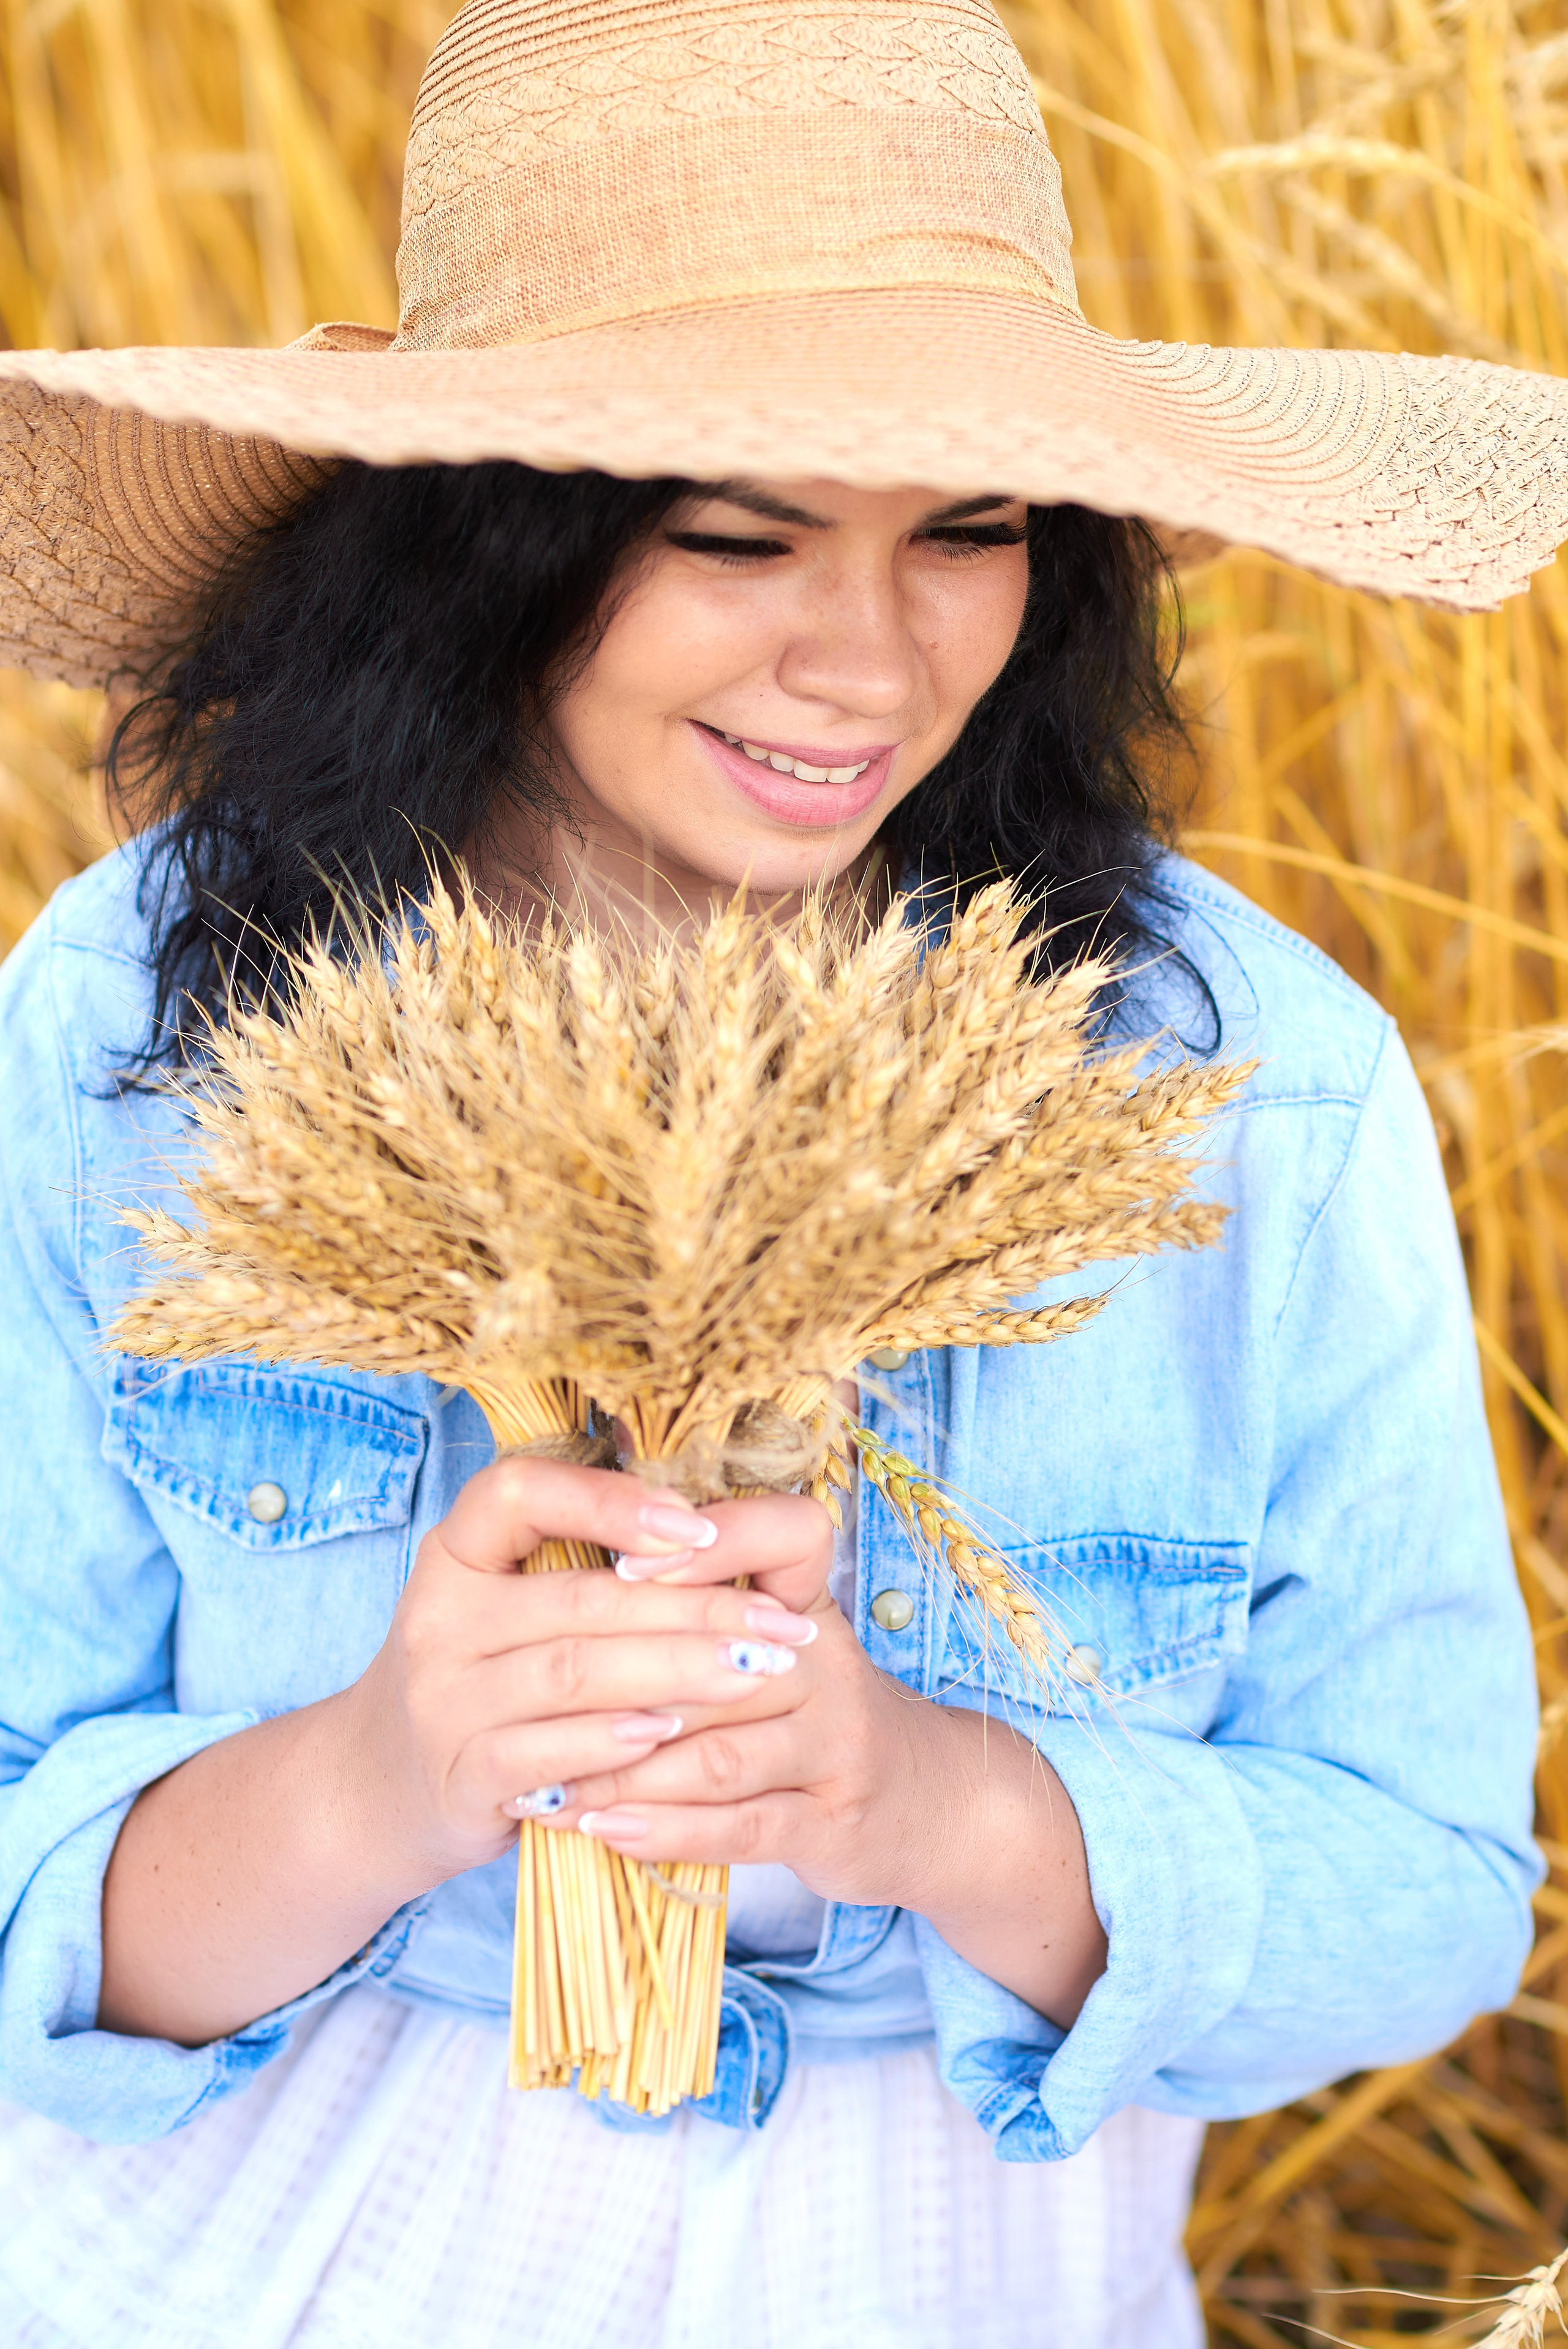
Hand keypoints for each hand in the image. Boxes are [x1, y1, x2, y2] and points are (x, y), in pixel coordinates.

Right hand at [340, 1457, 833, 1894]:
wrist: (377, 1785)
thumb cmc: (478, 1675)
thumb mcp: (503, 1603)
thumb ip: (578, 1565)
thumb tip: (712, 1529)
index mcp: (456, 1552)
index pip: (519, 1492)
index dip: (611, 1502)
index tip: (699, 1526)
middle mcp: (437, 1615)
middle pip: (581, 1598)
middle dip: (696, 1607)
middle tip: (781, 1624)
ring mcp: (441, 1698)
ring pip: (575, 1672)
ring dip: (676, 1671)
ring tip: (755, 1673)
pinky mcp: (456, 1774)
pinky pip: (546, 1752)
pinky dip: (614, 1741)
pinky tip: (674, 1732)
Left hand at [538, 1534, 936, 1908]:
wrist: (923, 1804)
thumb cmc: (808, 1712)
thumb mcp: (773, 1640)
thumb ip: (696, 1607)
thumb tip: (575, 1571)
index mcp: (809, 1601)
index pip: (789, 1533)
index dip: (713, 1540)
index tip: (621, 1567)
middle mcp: (830, 1661)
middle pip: (716, 1660)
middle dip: (616, 1684)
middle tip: (527, 1701)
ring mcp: (838, 1743)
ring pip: (715, 1754)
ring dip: (621, 1773)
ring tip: (547, 1785)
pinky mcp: (835, 1820)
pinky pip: (740, 1826)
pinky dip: (664, 1831)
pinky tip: (602, 1829)